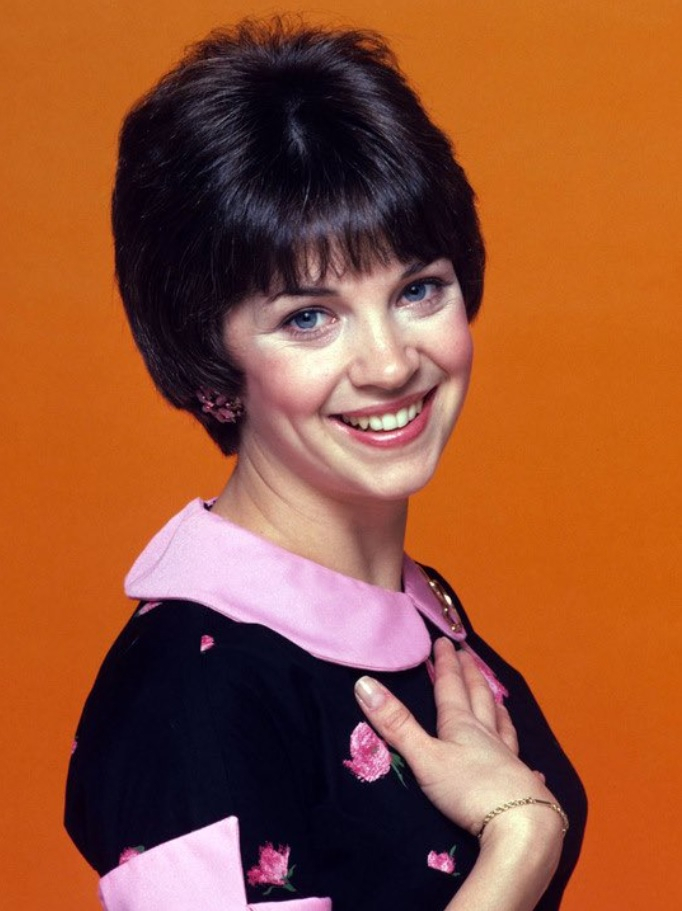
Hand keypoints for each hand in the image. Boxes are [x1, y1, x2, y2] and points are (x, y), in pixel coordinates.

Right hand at [354, 638, 559, 837]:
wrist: (520, 826)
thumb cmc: (468, 790)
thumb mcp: (424, 757)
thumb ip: (396, 724)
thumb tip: (363, 683)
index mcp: (461, 726)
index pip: (451, 687)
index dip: (445, 663)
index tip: (444, 641)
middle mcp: (487, 736)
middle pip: (478, 698)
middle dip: (470, 675)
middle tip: (468, 654)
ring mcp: (508, 760)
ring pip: (502, 726)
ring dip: (497, 707)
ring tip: (497, 695)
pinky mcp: (522, 786)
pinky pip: (522, 766)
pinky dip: (522, 759)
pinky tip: (532, 766)